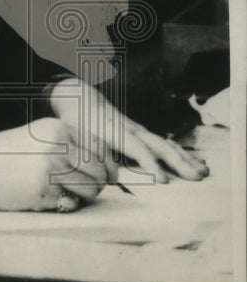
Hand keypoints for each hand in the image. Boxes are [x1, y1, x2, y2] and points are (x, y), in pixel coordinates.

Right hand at [0, 118, 108, 212]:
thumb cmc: (6, 155)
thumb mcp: (38, 137)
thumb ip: (69, 144)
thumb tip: (106, 166)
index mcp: (58, 129)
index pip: (100, 147)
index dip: (106, 165)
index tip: (103, 175)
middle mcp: (59, 146)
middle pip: (99, 170)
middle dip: (97, 184)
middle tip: (85, 189)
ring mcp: (52, 169)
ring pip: (91, 189)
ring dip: (85, 197)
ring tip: (67, 194)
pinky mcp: (45, 191)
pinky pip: (72, 203)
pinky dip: (66, 205)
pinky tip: (49, 198)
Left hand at [49, 78, 209, 183]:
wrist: (83, 100)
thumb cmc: (78, 123)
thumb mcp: (77, 139)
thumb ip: (91, 157)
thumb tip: (108, 178)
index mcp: (114, 130)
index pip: (136, 148)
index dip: (150, 164)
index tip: (163, 180)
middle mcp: (131, 129)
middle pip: (159, 146)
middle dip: (178, 162)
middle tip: (196, 178)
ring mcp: (140, 130)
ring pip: (166, 144)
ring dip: (186, 159)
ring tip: (203, 172)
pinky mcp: (144, 133)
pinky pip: (167, 143)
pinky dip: (183, 153)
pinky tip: (198, 162)